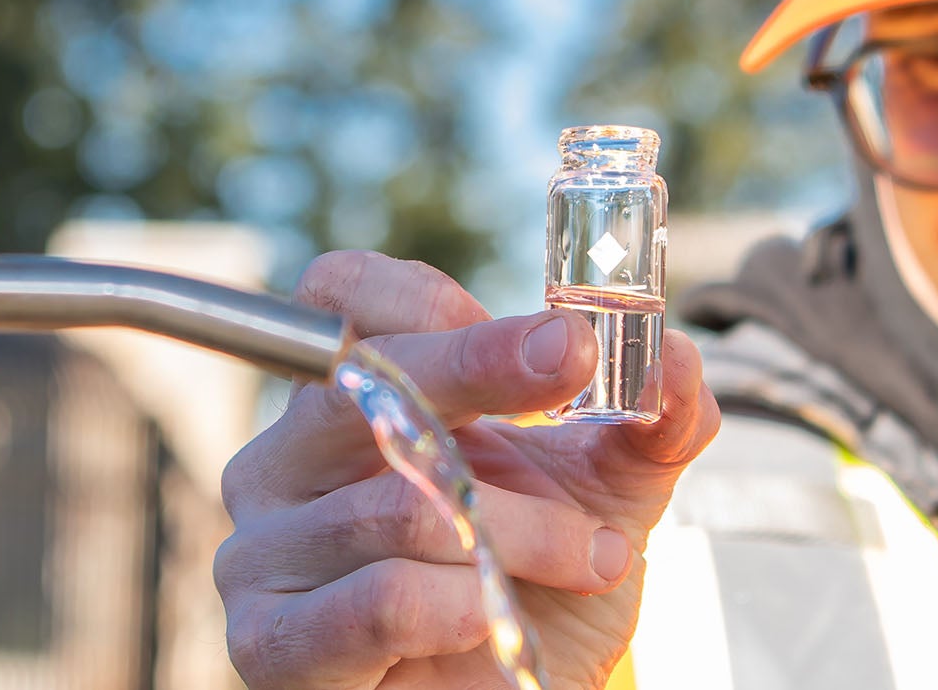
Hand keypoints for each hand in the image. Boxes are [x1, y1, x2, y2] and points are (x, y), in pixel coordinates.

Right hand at [216, 250, 719, 688]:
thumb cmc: (535, 588)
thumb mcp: (608, 490)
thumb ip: (649, 420)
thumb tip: (673, 359)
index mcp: (349, 402)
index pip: (339, 295)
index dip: (431, 299)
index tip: (532, 330)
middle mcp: (287, 462)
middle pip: (356, 377)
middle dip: (484, 369)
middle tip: (575, 364)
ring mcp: (263, 551)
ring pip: (397, 504)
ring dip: (525, 530)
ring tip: (591, 558)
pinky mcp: (272, 642)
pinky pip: (377, 600)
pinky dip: (464, 603)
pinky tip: (502, 616)